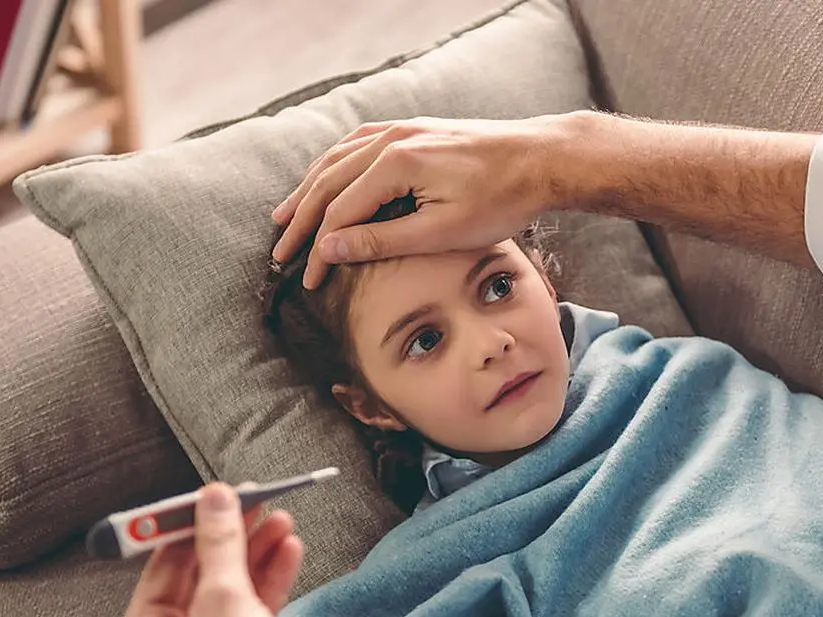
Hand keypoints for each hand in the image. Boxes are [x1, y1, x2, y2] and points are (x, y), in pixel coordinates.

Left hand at [102, 484, 303, 616]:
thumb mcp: (226, 605)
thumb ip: (221, 547)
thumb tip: (214, 500)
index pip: (161, 565)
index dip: (191, 523)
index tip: (219, 494)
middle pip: (197, 577)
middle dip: (232, 537)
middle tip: (256, 501)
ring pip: (228, 594)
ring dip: (257, 555)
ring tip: (281, 521)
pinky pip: (249, 616)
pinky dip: (269, 584)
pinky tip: (287, 555)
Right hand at [271, 113, 588, 288]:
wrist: (543, 158)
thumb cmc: (501, 199)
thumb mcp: (442, 232)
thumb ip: (383, 240)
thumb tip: (330, 248)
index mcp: (395, 163)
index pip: (339, 213)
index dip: (319, 250)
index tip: (307, 281)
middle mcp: (391, 138)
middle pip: (327, 182)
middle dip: (300, 220)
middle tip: (280, 253)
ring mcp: (402, 128)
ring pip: (337, 160)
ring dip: (309, 189)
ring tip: (286, 215)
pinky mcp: (414, 129)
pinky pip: (358, 144)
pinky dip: (334, 165)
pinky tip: (327, 178)